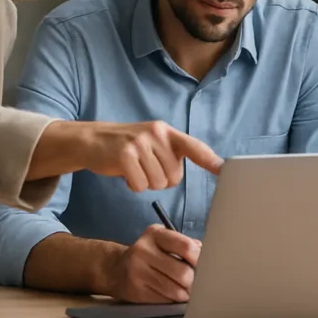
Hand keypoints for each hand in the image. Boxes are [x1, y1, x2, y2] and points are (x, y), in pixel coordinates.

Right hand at [32, 120, 223, 190]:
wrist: (93, 139)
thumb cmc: (128, 146)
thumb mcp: (152, 140)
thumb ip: (172, 151)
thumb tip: (203, 165)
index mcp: (167, 131)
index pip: (194, 146)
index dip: (210, 160)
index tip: (224, 170)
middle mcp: (156, 134)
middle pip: (174, 176)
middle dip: (161, 179)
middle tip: (145, 168)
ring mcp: (139, 144)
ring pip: (158, 183)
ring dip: (146, 183)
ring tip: (135, 169)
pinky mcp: (124, 156)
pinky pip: (140, 186)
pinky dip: (133, 185)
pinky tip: (125, 173)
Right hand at [107, 225, 201, 302]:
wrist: (114, 268)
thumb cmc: (148, 254)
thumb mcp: (162, 241)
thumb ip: (185, 244)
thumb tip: (209, 254)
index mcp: (155, 234)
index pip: (186, 246)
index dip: (201, 259)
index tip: (209, 266)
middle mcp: (143, 251)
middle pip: (182, 272)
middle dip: (196, 281)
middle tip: (202, 284)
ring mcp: (137, 272)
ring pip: (175, 290)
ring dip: (187, 294)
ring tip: (190, 292)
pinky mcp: (135, 291)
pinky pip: (164, 300)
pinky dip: (174, 301)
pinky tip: (175, 296)